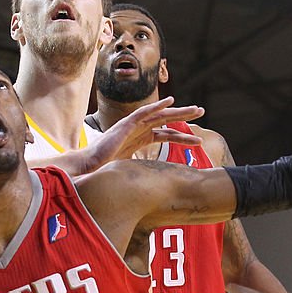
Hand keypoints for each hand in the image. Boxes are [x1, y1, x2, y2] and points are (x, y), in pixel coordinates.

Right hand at [83, 97, 203, 170]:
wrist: (89, 169)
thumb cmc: (105, 172)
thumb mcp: (131, 171)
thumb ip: (143, 173)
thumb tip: (155, 190)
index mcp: (140, 139)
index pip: (166, 135)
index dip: (182, 137)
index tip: (198, 142)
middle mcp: (138, 130)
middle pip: (166, 121)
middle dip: (184, 116)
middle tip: (202, 112)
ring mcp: (132, 126)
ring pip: (159, 115)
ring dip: (178, 110)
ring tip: (195, 109)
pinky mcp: (125, 124)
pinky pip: (143, 112)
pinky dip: (156, 106)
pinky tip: (170, 102)